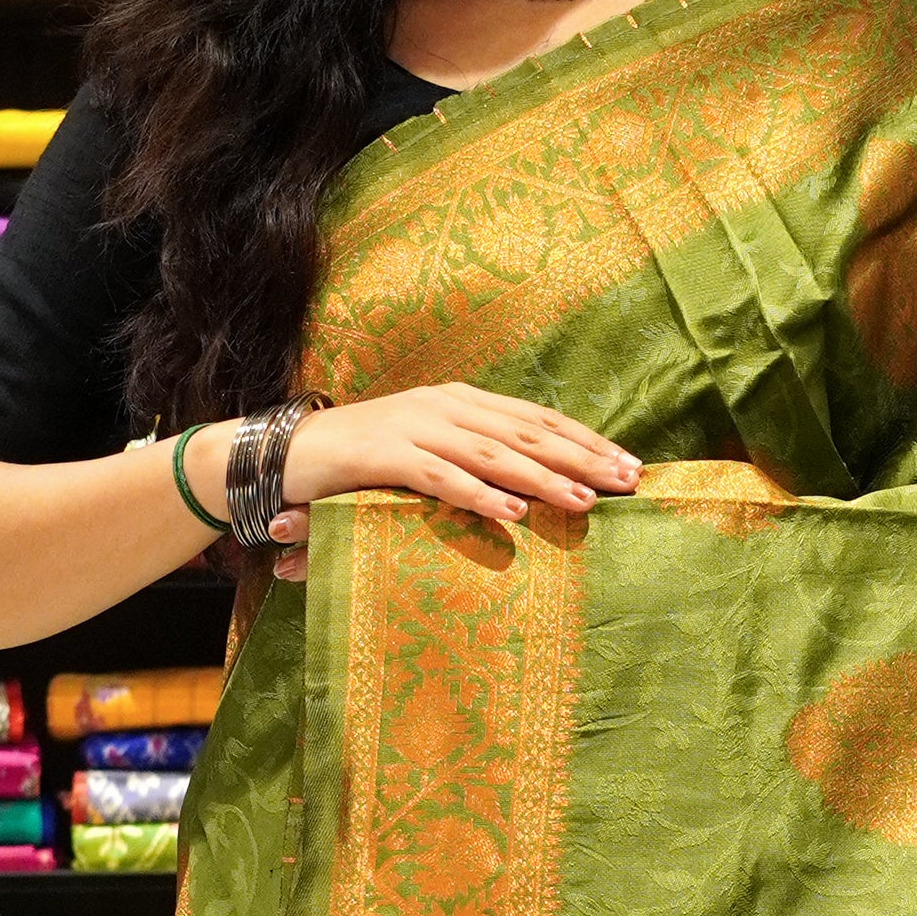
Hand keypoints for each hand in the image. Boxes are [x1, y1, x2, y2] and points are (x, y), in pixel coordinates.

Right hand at [265, 384, 638, 578]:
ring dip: (542, 478)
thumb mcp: (427, 451)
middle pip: (527, 432)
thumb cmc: (363, 462)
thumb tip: (529, 487)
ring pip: (492, 454)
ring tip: (584, 501)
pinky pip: (440, 477)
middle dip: (582, 457)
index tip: (629, 465)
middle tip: (626, 482)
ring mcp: (414, 426)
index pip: (537, 419)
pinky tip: (512, 515)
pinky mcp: (383, 454)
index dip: (586, 440)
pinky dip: (478, 495)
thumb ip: (473, 459)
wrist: (287, 454)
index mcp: (461, 400)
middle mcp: (444, 405)